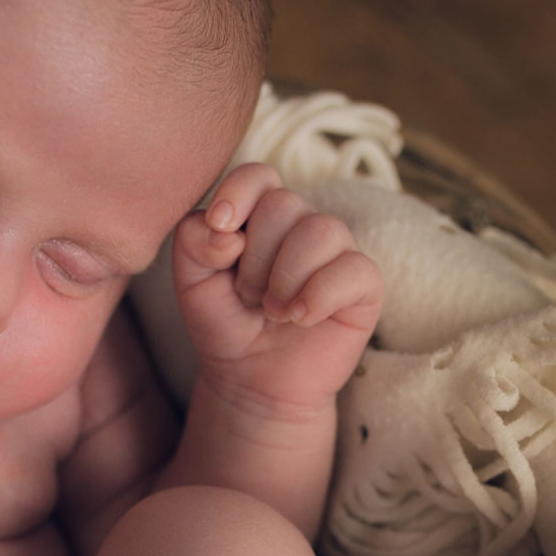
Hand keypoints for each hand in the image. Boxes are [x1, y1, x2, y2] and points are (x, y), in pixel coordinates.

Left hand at [173, 163, 382, 417]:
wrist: (250, 380)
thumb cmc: (225, 323)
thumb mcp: (190, 281)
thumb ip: (193, 241)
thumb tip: (227, 230)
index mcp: (260, 215)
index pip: (258, 175)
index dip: (239, 193)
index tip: (220, 226)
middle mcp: (302, 224)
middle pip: (285, 204)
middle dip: (256, 258)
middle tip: (248, 296)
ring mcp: (337, 252)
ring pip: (321, 230)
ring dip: (286, 278)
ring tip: (273, 312)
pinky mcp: (364, 284)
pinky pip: (352, 269)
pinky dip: (319, 295)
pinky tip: (301, 319)